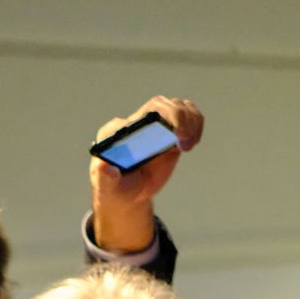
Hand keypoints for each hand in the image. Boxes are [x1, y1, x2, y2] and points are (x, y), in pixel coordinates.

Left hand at [91, 95, 203, 253]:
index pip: (139, 115)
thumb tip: (103, 167)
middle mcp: (138, 123)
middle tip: (184, 142)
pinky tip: (193, 141)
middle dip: (179, 118)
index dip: (160, 119)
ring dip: (190, 121)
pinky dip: (196, 123)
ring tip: (189, 145)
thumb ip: (105, 177)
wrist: (128, 193)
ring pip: (177, 106)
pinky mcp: (171, 132)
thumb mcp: (106, 185)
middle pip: (162, 104)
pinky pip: (188, 116)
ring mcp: (156, 126)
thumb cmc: (113, 187)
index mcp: (118, 131)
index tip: (173, 134)